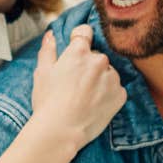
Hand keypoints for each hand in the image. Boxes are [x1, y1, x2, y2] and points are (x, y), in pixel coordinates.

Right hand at [30, 26, 126, 149]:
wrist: (61, 130)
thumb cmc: (48, 102)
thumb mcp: (42, 72)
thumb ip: (48, 50)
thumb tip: (51, 35)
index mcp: (79, 51)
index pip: (85, 32)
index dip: (78, 39)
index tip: (75, 49)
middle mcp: (99, 60)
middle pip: (96, 56)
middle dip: (88, 66)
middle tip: (75, 84)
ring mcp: (112, 78)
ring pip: (107, 73)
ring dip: (100, 80)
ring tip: (84, 97)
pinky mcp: (120, 95)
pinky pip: (116, 89)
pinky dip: (108, 95)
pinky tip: (94, 105)